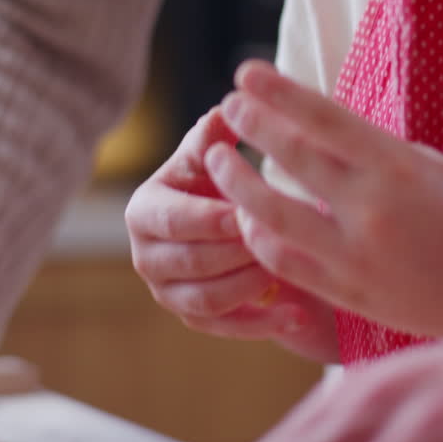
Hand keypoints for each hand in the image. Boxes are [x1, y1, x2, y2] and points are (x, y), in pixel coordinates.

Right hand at [126, 108, 337, 362]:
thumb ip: (212, 138)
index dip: (209, 219)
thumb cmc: (220, 179)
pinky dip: (262, 326)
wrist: (227, 220)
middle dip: (235, 254)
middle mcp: (146, 257)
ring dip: (249, 287)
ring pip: (206, 301)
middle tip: (276, 242)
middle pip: (190, 264)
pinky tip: (298, 315)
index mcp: (144, 211)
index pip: (172, 221)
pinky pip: (226, 330)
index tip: (247, 213)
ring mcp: (169, 293)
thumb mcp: (212, 156)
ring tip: (287, 269)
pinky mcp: (195, 319)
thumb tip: (222, 111)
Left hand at [206, 60, 442, 339]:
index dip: (277, 92)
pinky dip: (258, 238)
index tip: (245, 71)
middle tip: (229, 108)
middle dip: (252, 128)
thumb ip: (374, 151)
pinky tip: (246, 218)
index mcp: (398, 168)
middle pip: (291, 159)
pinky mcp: (350, 294)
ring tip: (220, 162)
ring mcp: (357, 257)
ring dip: (238, 186)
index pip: (323, 118)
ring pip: (272, 218)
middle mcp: (373, 211)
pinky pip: (285, 264)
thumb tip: (318, 128)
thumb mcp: (433, 166)